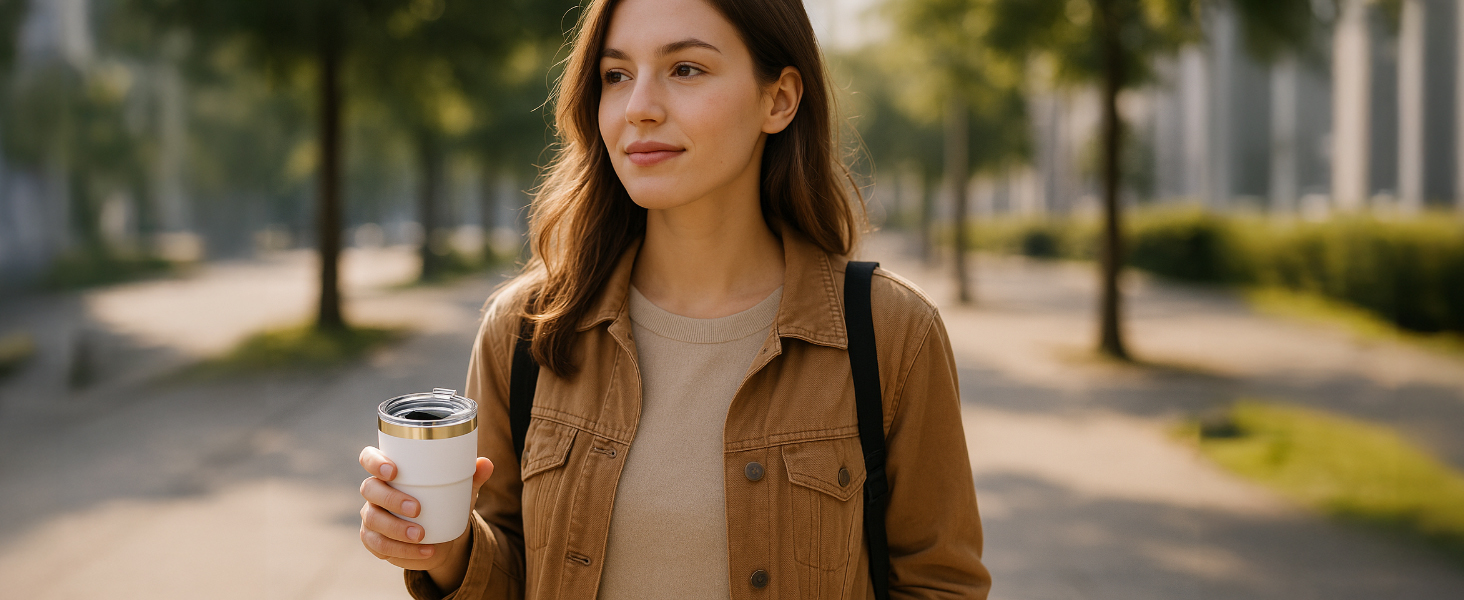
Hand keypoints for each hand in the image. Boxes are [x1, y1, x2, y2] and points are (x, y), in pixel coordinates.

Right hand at [358, 446, 493, 572]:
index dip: (374, 462)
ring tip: (422, 535)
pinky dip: (403, 551)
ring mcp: (372, 516)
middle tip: (418, 508)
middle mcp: (375, 492)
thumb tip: (486, 464)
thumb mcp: (460, 489)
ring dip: (396, 528)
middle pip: (370, 489)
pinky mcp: (374, 540)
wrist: (442, 536)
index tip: (394, 471)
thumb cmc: (444, 501)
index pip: (369, 458)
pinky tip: (425, 551)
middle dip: (391, 499)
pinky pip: (379, 546)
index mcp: (389, 471)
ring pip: (373, 520)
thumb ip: (472, 476)